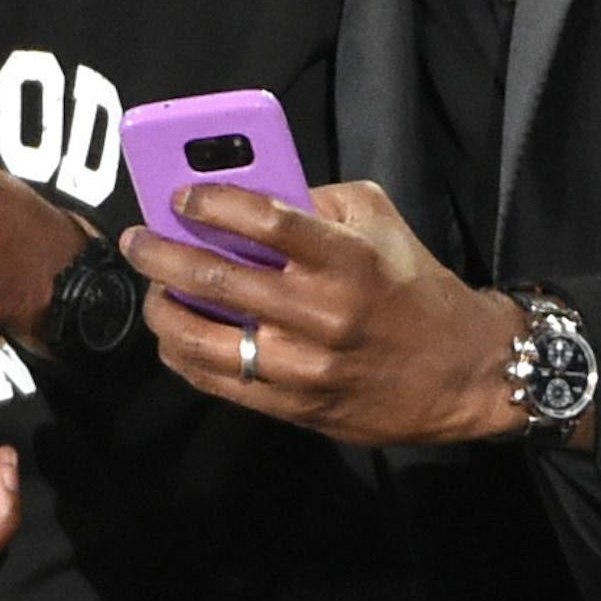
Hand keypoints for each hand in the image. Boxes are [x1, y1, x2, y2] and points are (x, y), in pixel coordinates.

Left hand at [121, 179, 523, 446]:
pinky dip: (185, 356)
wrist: (463, 371)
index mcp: (345, 258)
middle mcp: (320, 312)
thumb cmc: (415, 284)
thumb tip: (249, 194)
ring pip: (205, 339)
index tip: (178, 197)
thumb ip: (316, 201)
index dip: (210, 203)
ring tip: (152, 292)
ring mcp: (303, 365)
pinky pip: (220, 382)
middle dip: (162, 255)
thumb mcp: (379, 219)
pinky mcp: (295, 406)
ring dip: (163, 311)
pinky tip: (174, 337)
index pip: (264, 220)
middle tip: (137, 240)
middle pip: (217, 278)